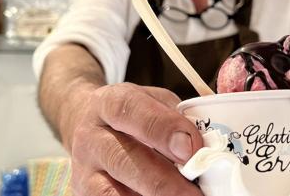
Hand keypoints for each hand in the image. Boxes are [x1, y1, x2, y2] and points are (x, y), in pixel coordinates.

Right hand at [68, 82, 203, 195]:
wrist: (89, 126)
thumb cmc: (133, 116)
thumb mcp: (153, 102)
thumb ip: (176, 118)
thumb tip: (205, 147)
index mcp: (108, 103)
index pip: (130, 109)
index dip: (162, 128)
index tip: (191, 148)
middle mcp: (90, 136)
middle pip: (122, 159)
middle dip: (162, 181)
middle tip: (194, 193)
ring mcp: (84, 169)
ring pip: (109, 192)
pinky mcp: (84, 194)